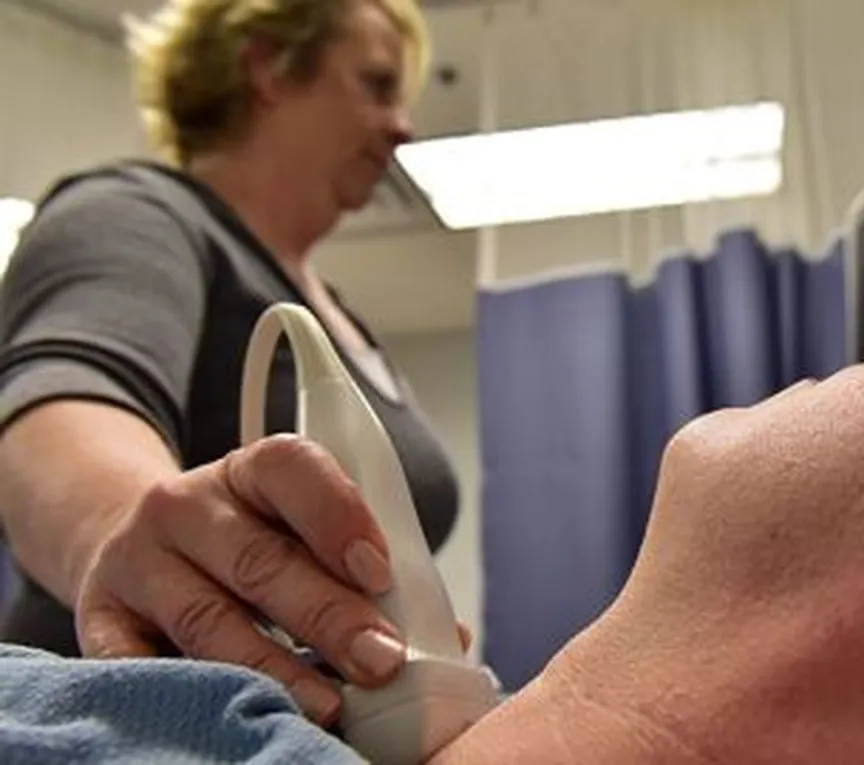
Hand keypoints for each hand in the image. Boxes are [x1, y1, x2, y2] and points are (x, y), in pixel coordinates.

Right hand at [74, 433, 405, 724]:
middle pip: (260, 558)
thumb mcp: (301, 532)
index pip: (292, 468)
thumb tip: (443, 637)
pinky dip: (189, 689)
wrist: (134, 544)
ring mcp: (138, 561)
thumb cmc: (250, 542)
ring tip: (330, 705)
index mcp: (251, 472)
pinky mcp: (102, 617)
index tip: (380, 572)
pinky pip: (138, 661)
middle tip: (380, 661)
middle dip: (328, 615)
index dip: (338, 516)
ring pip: (208, 619)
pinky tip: (240, 712)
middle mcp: (186, 506)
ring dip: (274, 668)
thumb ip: (365, 572)